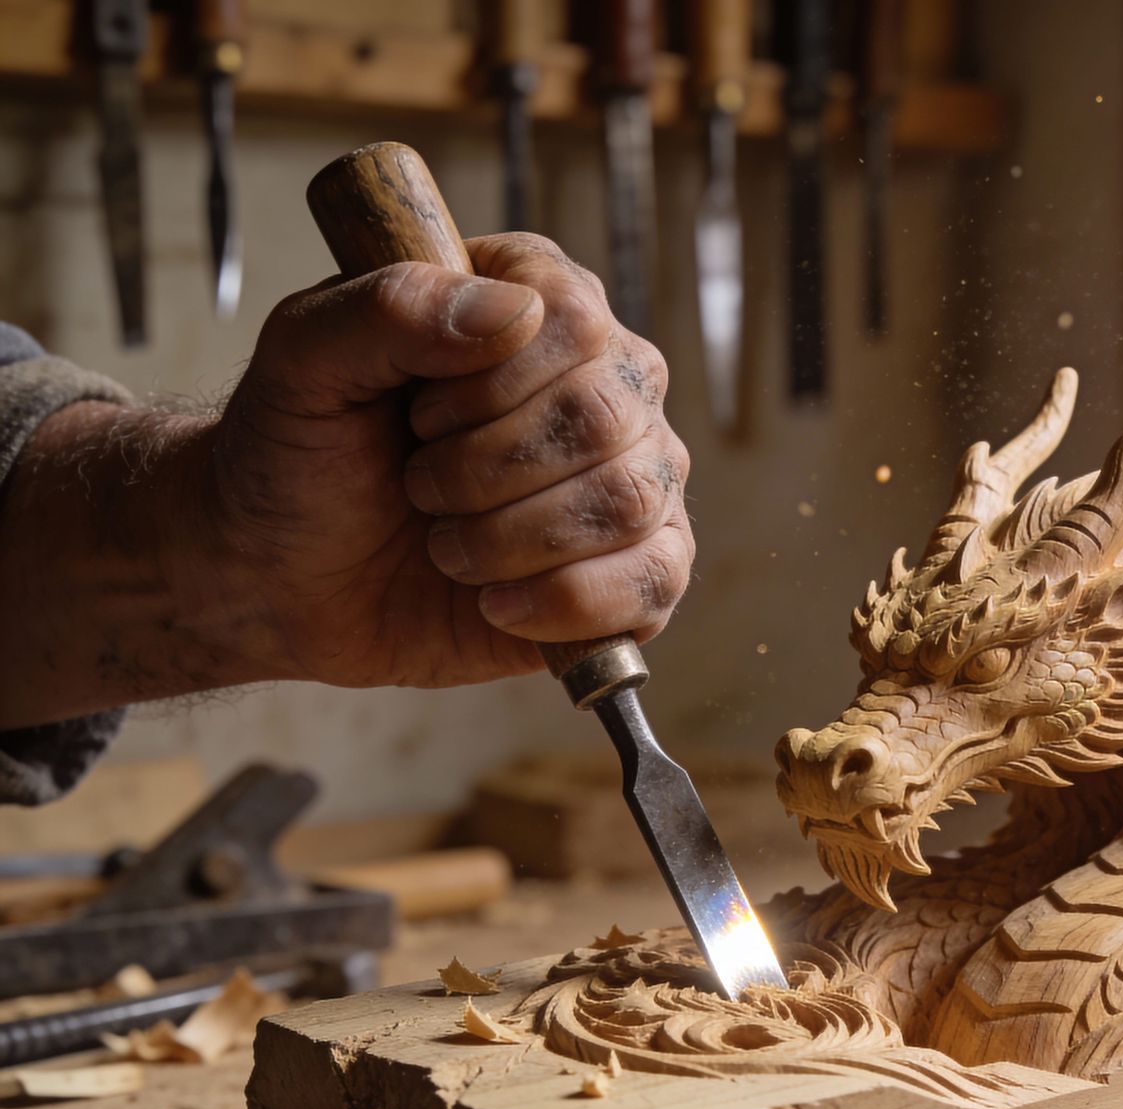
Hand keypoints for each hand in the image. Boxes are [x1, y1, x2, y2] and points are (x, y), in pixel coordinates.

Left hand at [204, 234, 692, 688]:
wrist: (282, 580)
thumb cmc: (299, 459)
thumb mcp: (303, 360)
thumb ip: (390, 308)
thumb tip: (512, 313)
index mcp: (536, 305)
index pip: (574, 319)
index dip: (490, 384)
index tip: (417, 416)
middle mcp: (604, 386)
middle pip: (603, 418)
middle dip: (487, 473)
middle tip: (419, 490)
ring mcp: (629, 481)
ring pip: (627, 503)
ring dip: (513, 541)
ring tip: (448, 549)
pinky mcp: (634, 574)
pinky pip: (656, 581)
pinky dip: (567, 603)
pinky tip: (498, 605)